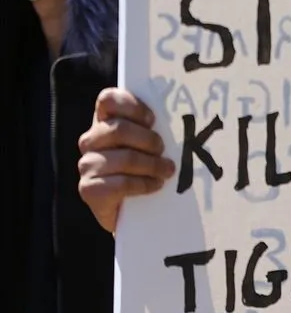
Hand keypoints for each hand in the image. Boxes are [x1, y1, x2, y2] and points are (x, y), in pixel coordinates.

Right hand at [78, 88, 175, 232]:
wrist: (136, 213)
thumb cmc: (148, 170)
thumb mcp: (151, 146)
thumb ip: (155, 129)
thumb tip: (180, 118)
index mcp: (105, 122)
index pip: (108, 100)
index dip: (132, 106)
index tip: (153, 119)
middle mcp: (91, 141)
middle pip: (118, 129)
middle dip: (149, 140)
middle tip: (164, 152)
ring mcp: (87, 165)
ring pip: (124, 157)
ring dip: (152, 165)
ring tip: (167, 171)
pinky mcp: (88, 190)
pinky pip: (120, 184)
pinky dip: (143, 185)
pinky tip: (155, 186)